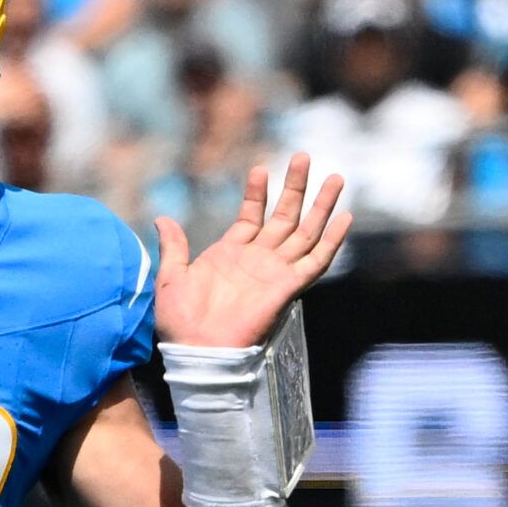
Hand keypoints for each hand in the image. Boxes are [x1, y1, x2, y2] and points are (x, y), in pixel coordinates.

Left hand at [154, 154, 348, 348]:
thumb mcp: (170, 277)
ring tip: (336, 177)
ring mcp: (275, 271)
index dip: (257, 192)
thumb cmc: (180, 321)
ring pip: (305, 232)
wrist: (196, 350)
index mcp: (231, 254)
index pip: (252, 215)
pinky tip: (344, 218)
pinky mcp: (288, 287)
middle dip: (295, 187)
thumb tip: (163, 218)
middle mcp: (257, 259)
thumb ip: (173, 247)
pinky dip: (331, 241)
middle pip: (284, 216)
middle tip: (303, 157)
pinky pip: (315, 261)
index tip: (261, 168)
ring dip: (320, 205)